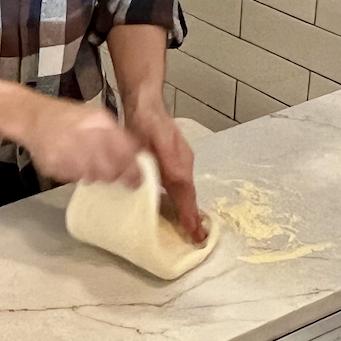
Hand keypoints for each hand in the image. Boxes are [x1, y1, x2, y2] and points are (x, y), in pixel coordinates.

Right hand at [15, 97, 144, 189]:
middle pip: (110, 170)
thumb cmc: (68, 117)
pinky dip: (76, 174)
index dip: (133, 170)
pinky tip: (71, 161)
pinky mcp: (54, 165)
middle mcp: (84, 136)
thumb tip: (137, 156)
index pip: (125, 153)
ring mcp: (67, 152)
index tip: (137, 180)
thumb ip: (116, 135)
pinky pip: (73, 178)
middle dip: (113, 175)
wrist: (33, 117)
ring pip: (92, 177)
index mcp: (99, 123)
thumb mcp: (96, 117)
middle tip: (112, 174)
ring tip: (86, 162)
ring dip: (94, 174)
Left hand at [128, 102, 204, 242]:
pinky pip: (174, 184)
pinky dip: (176, 197)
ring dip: (186, 208)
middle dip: (192, 215)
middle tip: (197, 237)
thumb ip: (169, 161)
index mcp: (181, 163)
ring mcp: (175, 162)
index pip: (187, 194)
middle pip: (188, 194)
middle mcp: (182, 164)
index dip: (190, 214)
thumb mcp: (158, 140)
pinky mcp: (166, 160)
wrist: (144, 103)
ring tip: (189, 228)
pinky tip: (169, 205)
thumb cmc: (149, 121)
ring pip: (182, 190)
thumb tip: (178, 183)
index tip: (197, 234)